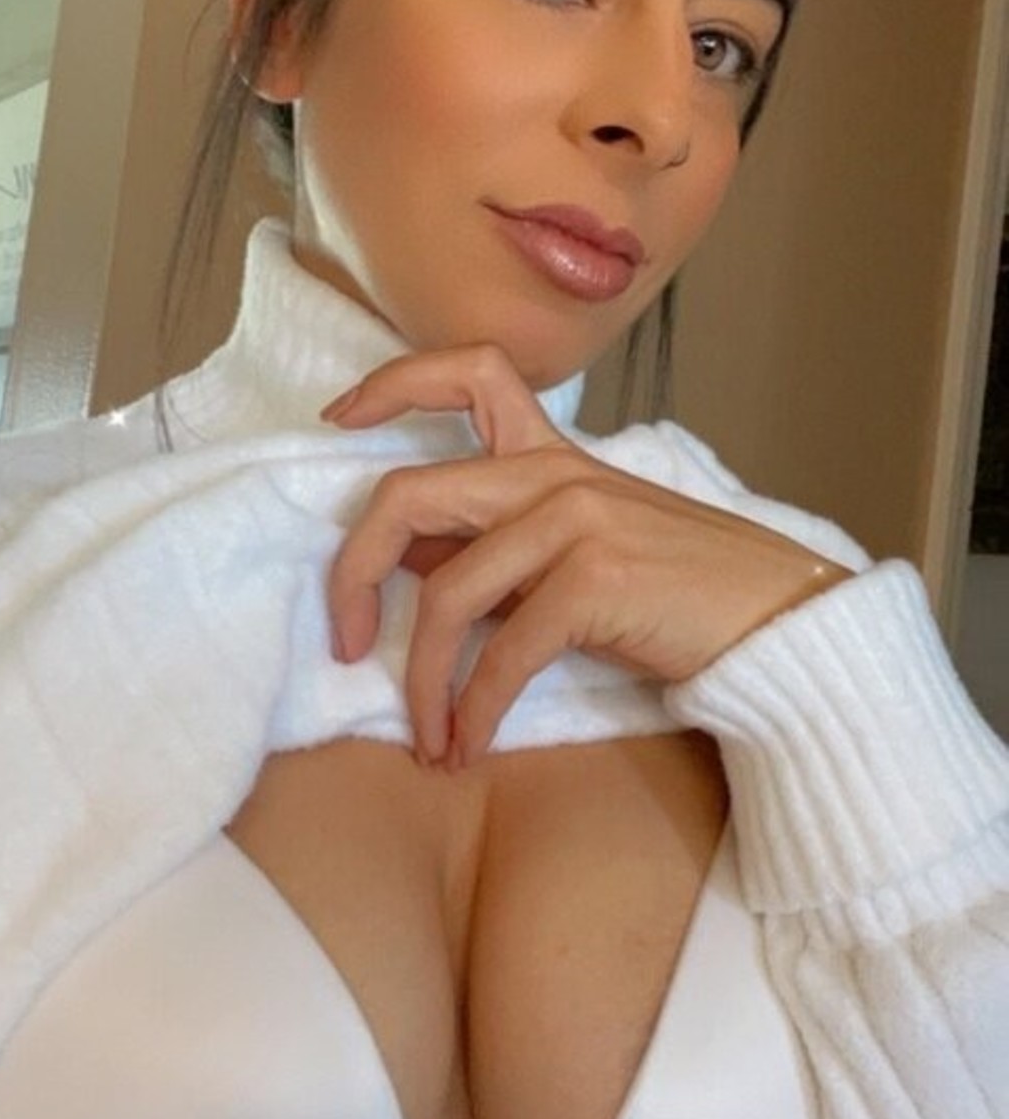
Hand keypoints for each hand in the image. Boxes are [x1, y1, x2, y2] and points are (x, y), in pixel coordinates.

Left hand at [321, 344, 851, 770]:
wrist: (781, 621)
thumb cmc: (679, 596)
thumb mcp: (583, 553)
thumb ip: (502, 547)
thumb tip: (410, 564)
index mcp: (552, 454)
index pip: (468, 372)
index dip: (390, 385)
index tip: (335, 420)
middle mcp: (555, 473)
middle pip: (408, 494)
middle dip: (354, 573)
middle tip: (347, 642)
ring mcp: (576, 520)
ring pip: (448, 591)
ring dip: (422, 679)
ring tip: (427, 736)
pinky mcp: (596, 579)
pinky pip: (502, 653)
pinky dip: (474, 710)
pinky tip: (469, 746)